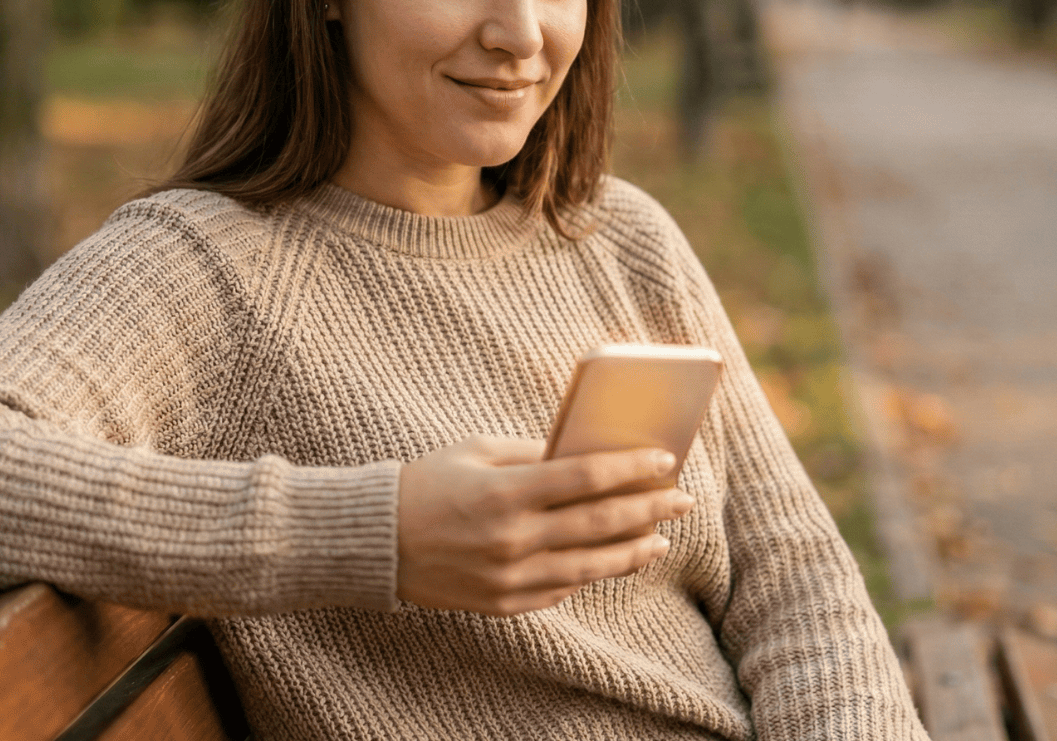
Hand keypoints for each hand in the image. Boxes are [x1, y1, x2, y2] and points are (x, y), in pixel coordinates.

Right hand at [396, 436, 694, 615]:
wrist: (376, 541)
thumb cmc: (428, 483)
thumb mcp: (476, 451)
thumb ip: (533, 453)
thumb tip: (588, 455)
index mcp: (506, 491)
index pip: (586, 477)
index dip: (631, 467)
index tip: (665, 458)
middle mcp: (512, 537)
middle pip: (599, 522)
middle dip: (648, 508)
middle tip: (681, 500)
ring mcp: (509, 577)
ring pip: (590, 566)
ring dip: (632, 550)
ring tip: (659, 539)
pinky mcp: (503, 604)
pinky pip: (561, 590)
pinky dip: (590, 574)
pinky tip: (612, 559)